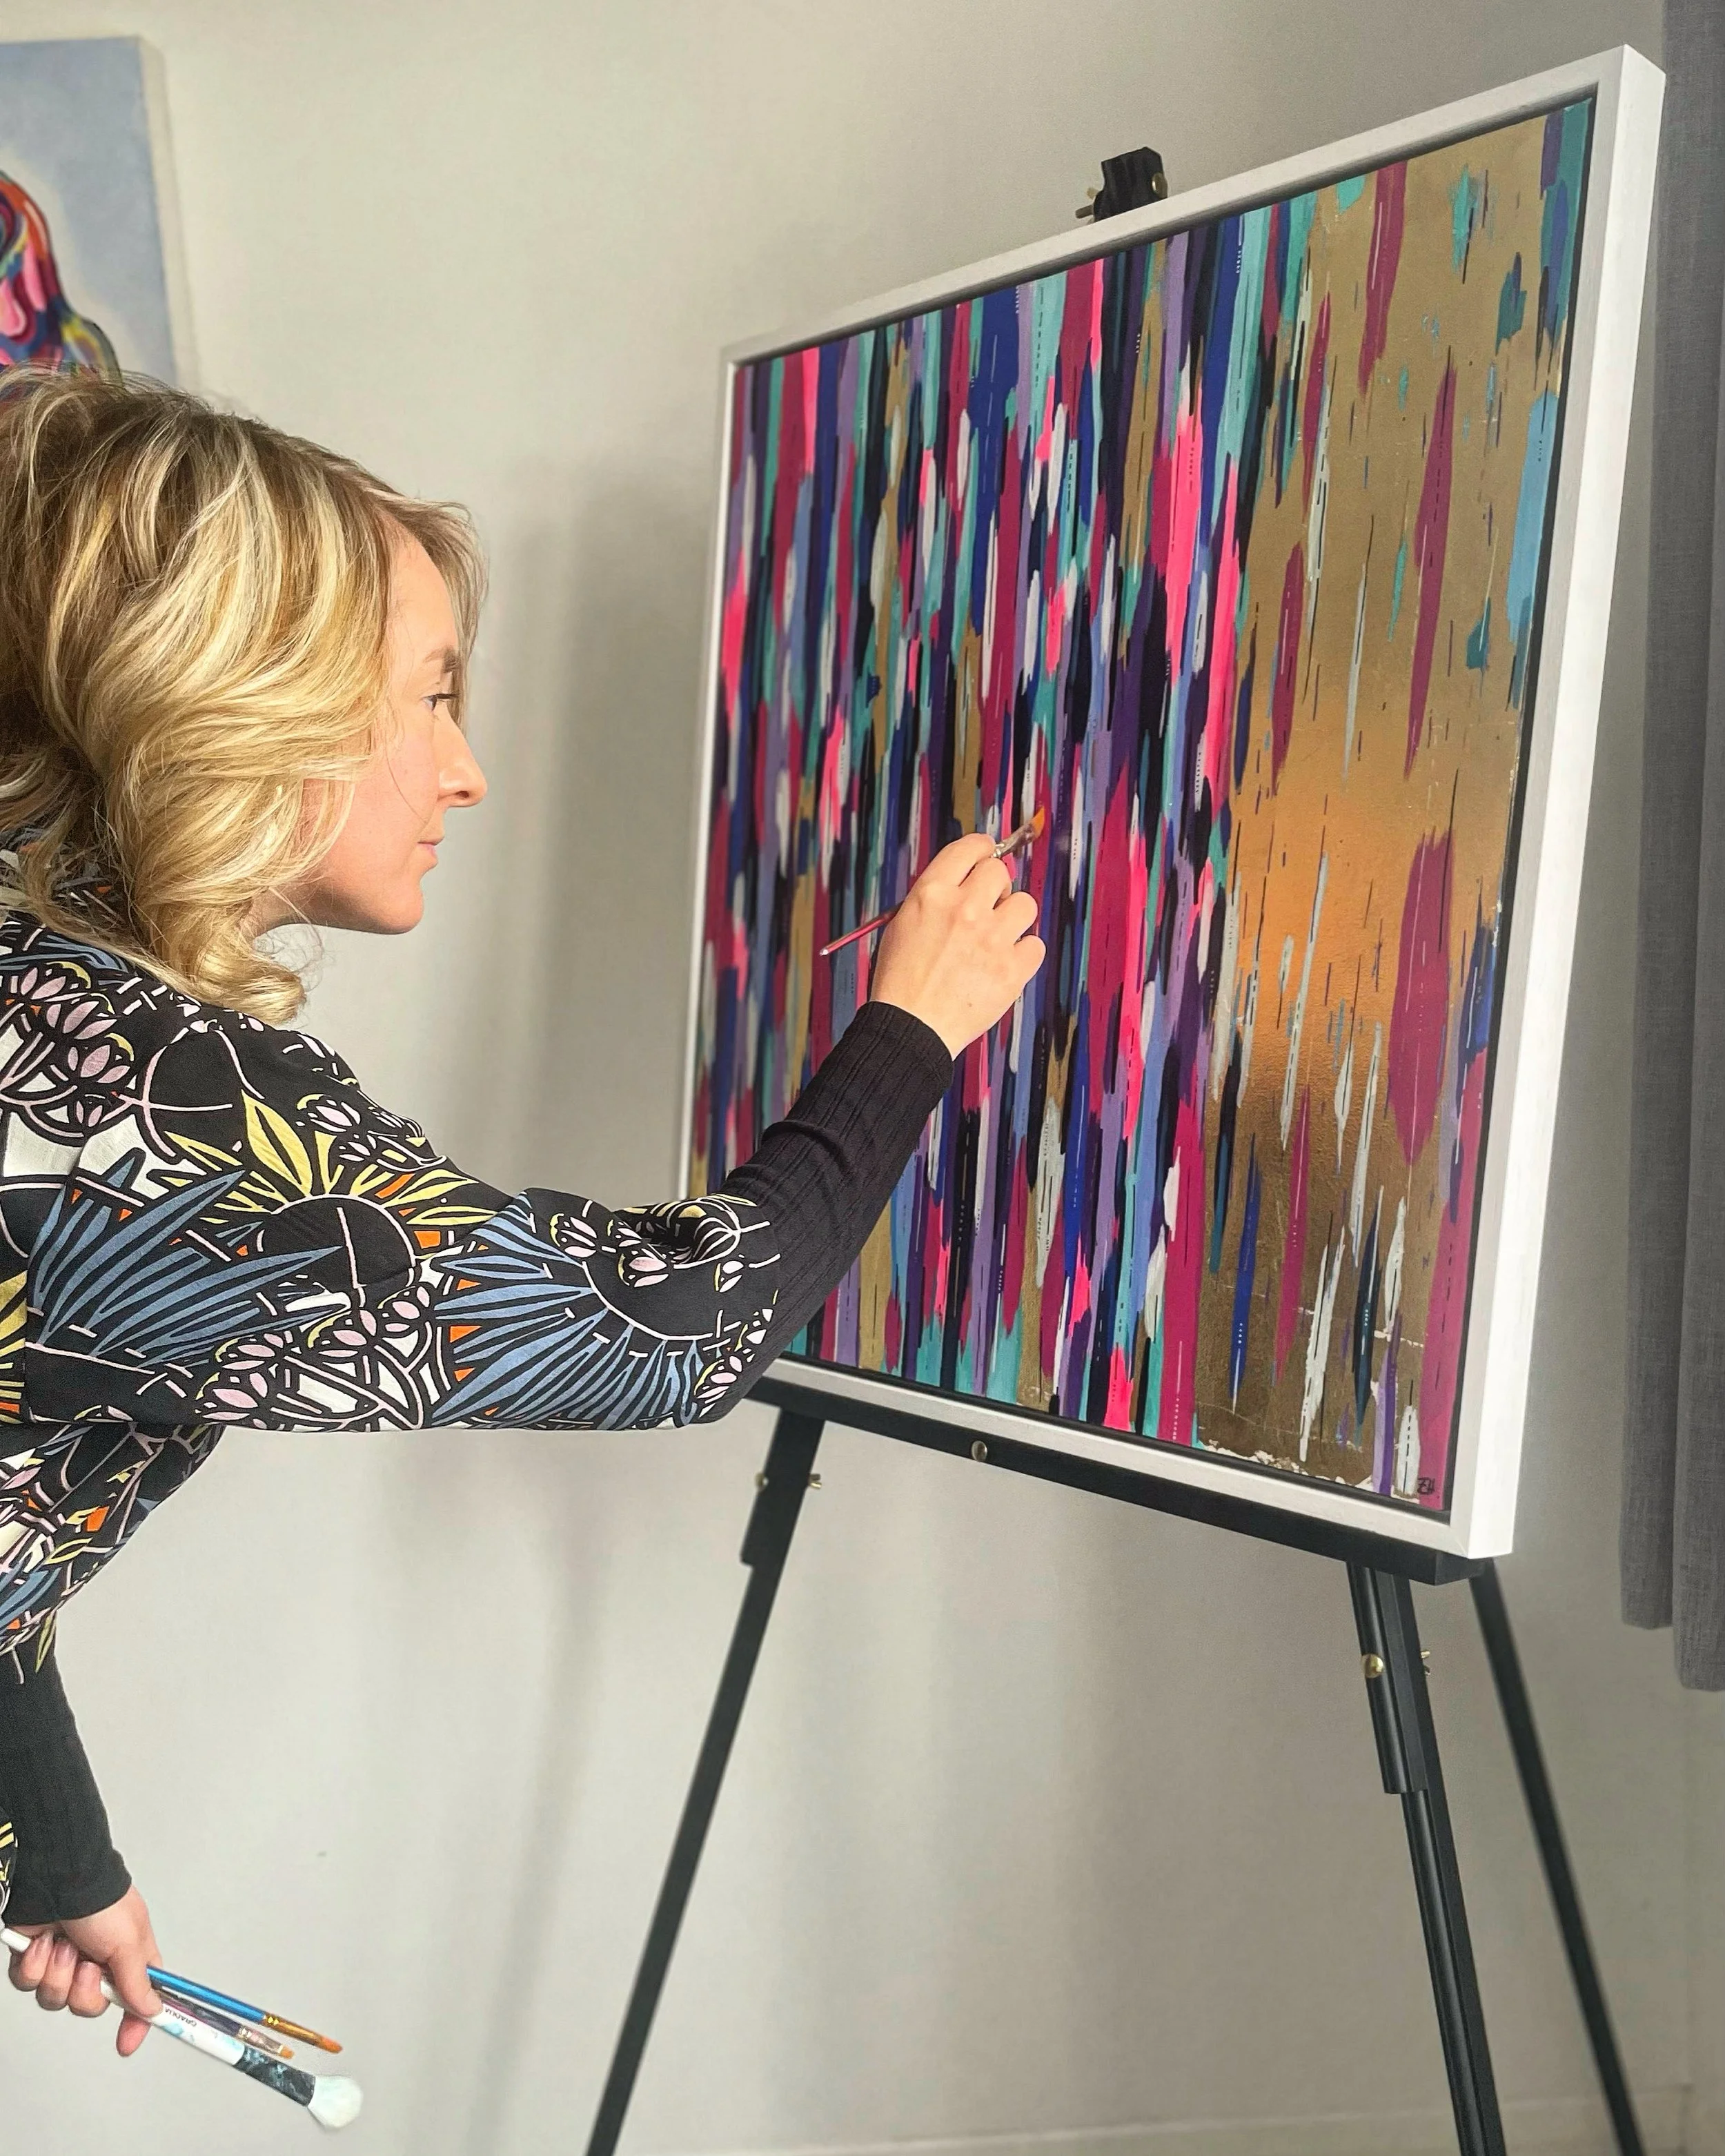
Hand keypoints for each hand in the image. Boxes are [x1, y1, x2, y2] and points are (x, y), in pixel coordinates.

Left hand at [7, 1885, 161, 2055]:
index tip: (126, 2043)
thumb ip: (138, 1982)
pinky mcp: (35, 1960)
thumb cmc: (100, 1900)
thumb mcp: (129, 1942)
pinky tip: (43, 1943)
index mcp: (128, 1957)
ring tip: (62, 1946)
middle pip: (90, 2006)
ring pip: (56, 2000)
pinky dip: (35, 1965)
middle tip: (88, 1966)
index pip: (137, 2000)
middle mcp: (97, 1962)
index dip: (134, 2023)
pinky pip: (30, 1985)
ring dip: (58, 1973)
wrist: (56, 1880)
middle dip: (84, 1991)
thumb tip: (151, 2010)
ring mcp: (64, 1962)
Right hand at [869, 832, 1045, 1056]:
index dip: (982, 849)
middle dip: (995, 888)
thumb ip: (936, 897)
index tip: (986, 855)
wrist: (910, 1028)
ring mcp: (991, 938)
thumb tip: (968, 881)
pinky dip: (1023, 955)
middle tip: (987, 908)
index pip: (970, 848)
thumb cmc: (902, 981)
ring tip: (996, 939)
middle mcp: (964, 909)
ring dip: (1013, 918)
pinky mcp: (1012, 969)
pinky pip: (1035, 945)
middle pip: (1000, 872)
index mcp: (932, 893)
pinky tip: (1003, 965)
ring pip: (1025, 904)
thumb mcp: (903, 924)